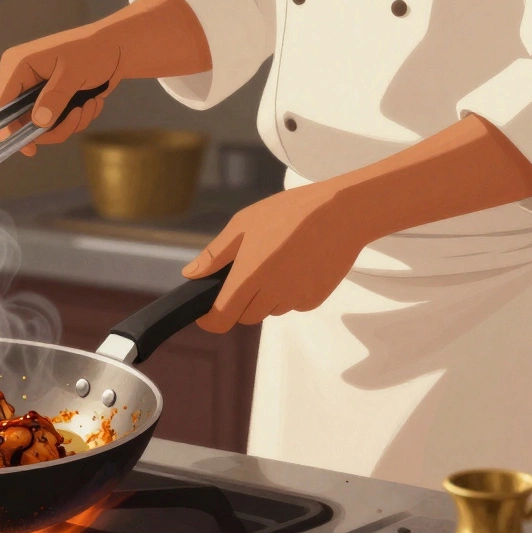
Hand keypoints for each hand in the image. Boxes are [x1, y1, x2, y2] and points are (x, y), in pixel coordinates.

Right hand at [0, 25, 119, 155]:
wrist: (118, 48)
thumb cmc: (94, 50)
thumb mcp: (73, 73)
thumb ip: (55, 97)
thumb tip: (39, 123)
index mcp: (18, 66)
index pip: (0, 104)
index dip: (8, 129)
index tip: (28, 147)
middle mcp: (23, 80)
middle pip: (22, 121)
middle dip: (51, 128)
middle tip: (75, 119)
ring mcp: (38, 93)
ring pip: (41, 127)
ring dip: (68, 124)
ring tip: (89, 107)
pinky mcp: (52, 101)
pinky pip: (56, 124)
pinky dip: (75, 120)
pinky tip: (91, 103)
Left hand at [184, 183, 366, 332]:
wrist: (341, 212)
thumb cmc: (288, 213)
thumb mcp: (243, 224)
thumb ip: (215, 254)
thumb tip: (190, 275)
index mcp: (248, 277)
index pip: (221, 318)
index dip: (210, 320)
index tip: (206, 312)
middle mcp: (271, 294)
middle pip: (244, 316)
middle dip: (239, 302)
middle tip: (248, 271)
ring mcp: (295, 299)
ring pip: (269, 311)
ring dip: (265, 298)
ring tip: (276, 262)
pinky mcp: (315, 299)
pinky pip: (292, 305)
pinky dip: (288, 294)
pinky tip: (297, 267)